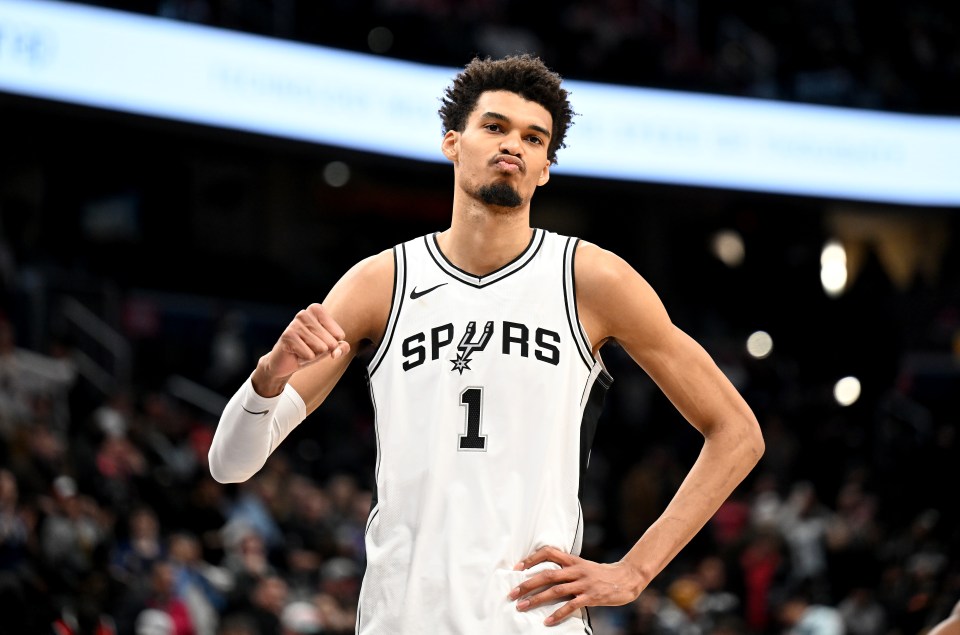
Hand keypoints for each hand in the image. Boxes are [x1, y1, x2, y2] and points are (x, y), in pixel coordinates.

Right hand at [258, 303, 349, 388]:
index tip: (319, 342)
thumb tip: (335, 352)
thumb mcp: (330, 348)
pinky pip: (310, 355)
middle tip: (308, 348)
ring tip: (302, 350)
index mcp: (317, 310)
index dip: (332, 344)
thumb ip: (342, 347)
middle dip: (322, 351)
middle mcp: (305, 313)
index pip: (339, 335)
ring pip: (321, 348)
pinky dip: (305, 359)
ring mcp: (295, 324)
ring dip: (313, 355)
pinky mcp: (287, 336)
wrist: (286, 362)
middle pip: (331, 342)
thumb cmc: (310, 349)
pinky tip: (296, 354)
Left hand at [508, 546, 643, 625]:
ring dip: (536, 599)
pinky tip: (547, 621)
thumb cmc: (602, 574)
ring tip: (522, 606)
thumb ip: (568, 568)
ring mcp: (583, 583)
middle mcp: (576, 570)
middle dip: (527, 584)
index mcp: (573, 560)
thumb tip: (547, 574)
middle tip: (512, 593)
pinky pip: (571, 606)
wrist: (627, 578)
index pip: (549, 553)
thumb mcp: (584, 566)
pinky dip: (558, 614)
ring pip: (555, 590)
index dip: (532, 559)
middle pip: (547, 574)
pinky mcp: (591, 596)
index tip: (517, 568)